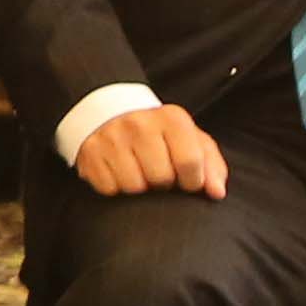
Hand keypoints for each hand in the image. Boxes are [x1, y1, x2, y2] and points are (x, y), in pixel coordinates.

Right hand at [70, 102, 231, 201]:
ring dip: (139, 186)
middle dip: (163, 183)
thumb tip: (216, 192)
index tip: (188, 180)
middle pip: (161, 178)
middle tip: (159, 173)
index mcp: (171, 119)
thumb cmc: (159, 134)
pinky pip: (109, 188)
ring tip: (139, 171)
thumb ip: (211, 164)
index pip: (190, 162)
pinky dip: (116, 186)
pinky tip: (118, 172)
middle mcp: (139, 124)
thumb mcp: (190, 139)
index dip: (193, 181)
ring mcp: (111, 137)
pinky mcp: (90, 152)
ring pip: (133, 186)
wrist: (112, 112)